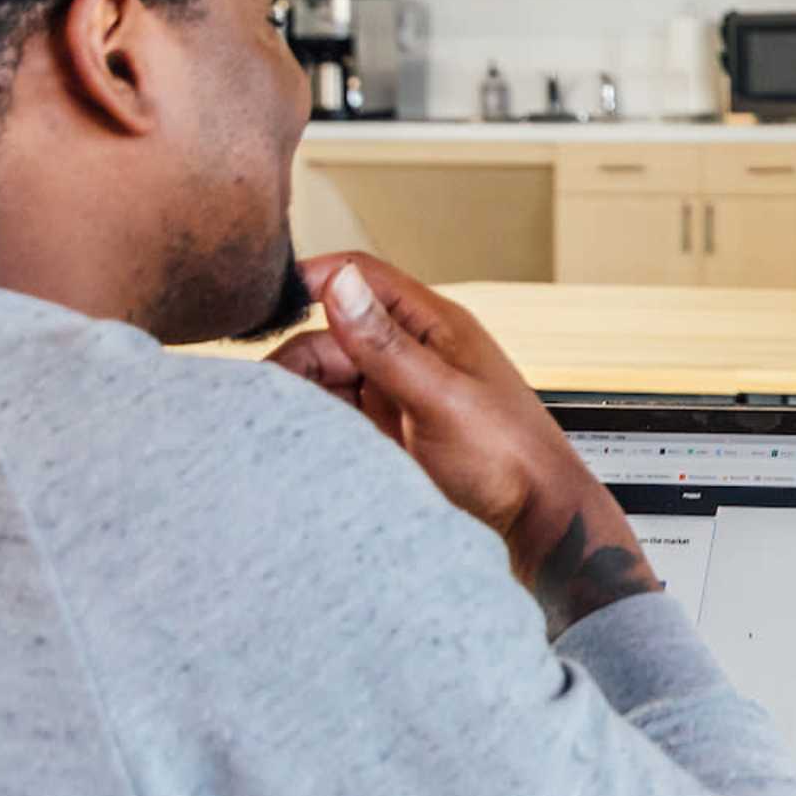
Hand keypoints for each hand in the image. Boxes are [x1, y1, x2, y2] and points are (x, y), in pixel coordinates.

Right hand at [269, 253, 659, 632]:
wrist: (532, 520)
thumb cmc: (508, 456)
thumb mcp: (440, 398)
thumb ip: (386, 345)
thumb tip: (337, 284)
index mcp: (434, 325)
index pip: (361, 275)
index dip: (312, 280)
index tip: (264, 303)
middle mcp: (412, 349)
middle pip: (331, 330)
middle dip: (296, 355)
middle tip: (263, 394)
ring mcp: (397, 388)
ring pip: (327, 373)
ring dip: (299, 392)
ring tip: (272, 423)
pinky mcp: (386, 426)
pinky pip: (335, 409)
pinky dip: (312, 418)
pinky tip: (293, 437)